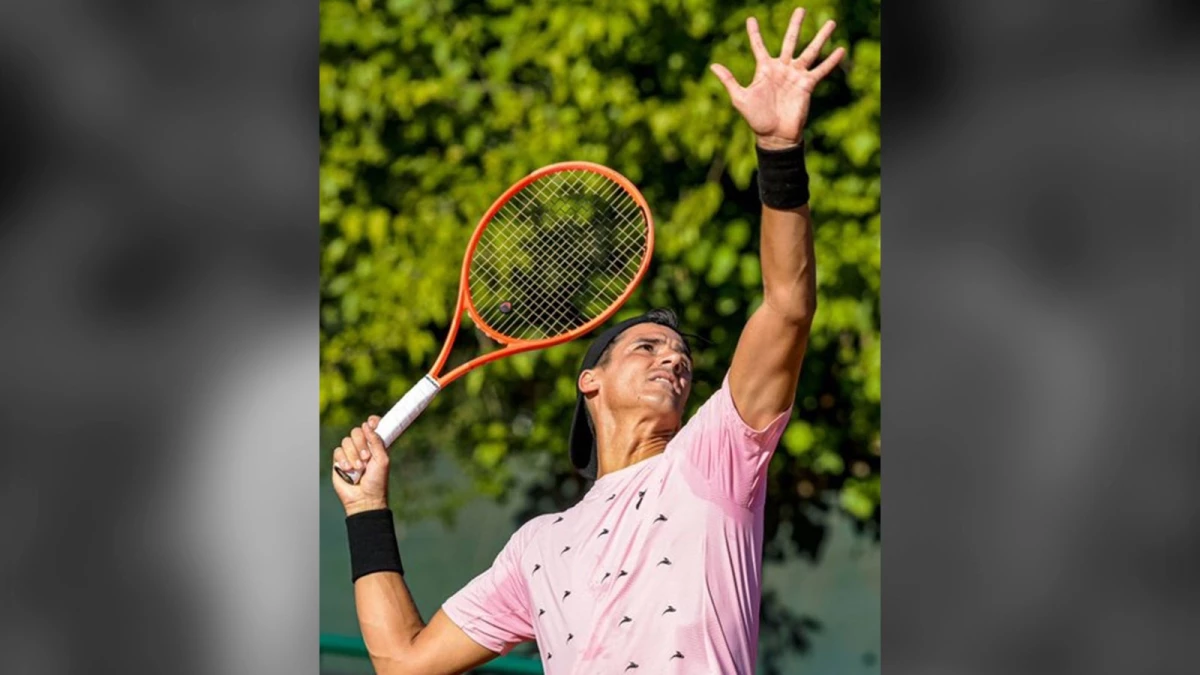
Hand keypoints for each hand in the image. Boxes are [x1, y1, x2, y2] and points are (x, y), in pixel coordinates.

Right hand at [331, 416, 389, 515]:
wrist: (364, 498)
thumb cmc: (377, 481)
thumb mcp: (382, 460)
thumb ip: (377, 441)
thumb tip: (367, 424)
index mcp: (375, 445)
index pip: (372, 427)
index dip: (372, 422)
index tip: (372, 423)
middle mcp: (362, 447)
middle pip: (357, 431)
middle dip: (361, 443)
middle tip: (366, 457)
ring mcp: (350, 453)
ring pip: (346, 441)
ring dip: (353, 454)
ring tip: (358, 468)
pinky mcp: (339, 461)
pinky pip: (337, 451)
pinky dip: (343, 460)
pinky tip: (348, 470)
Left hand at [710, 8, 844, 149]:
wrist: (775, 135)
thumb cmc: (756, 118)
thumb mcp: (740, 98)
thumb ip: (729, 80)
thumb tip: (713, 65)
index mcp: (764, 69)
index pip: (758, 47)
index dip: (754, 33)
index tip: (751, 19)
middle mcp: (782, 69)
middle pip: (789, 41)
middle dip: (795, 25)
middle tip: (801, 9)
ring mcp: (795, 75)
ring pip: (810, 51)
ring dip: (820, 37)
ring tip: (831, 22)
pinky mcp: (807, 85)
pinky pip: (821, 70)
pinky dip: (831, 61)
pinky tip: (840, 50)